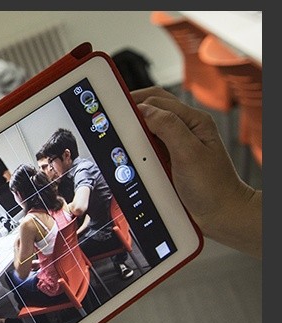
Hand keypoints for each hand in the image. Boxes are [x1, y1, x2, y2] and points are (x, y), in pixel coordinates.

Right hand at [132, 87, 260, 257]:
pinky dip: (137, 147)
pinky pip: (148, 146)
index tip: (115, 111)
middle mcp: (185, 128)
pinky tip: (131, 153)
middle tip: (111, 120)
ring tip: (119, 136)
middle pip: (152, 108)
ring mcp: (177, 143)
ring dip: (134, 130)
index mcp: (194, 121)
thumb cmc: (212, 187)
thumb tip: (145, 109)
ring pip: (148, 127)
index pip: (158, 100)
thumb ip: (168, 127)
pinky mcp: (170, 157)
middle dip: (132, 112)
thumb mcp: (189, 154)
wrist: (220, 214)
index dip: (135, 103)